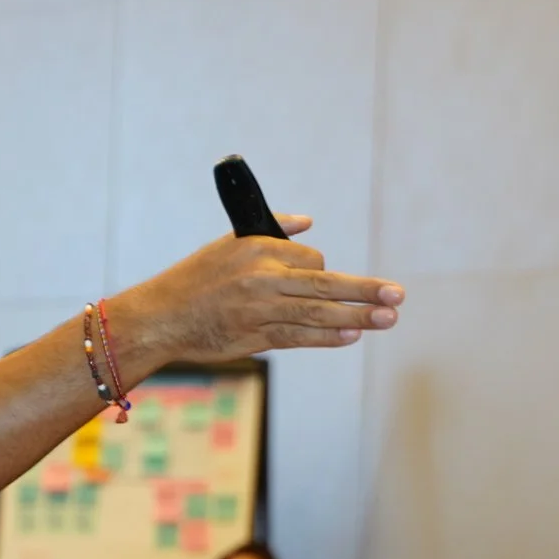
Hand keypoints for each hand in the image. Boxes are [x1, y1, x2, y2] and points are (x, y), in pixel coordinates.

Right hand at [126, 215, 402, 364]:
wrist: (160, 317)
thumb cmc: (195, 279)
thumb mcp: (229, 244)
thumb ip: (274, 231)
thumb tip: (309, 221)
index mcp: (258, 249)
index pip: (311, 259)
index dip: (324, 271)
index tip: (328, 281)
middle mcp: (262, 277)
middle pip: (325, 284)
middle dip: (365, 290)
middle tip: (398, 296)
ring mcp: (260, 310)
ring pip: (317, 314)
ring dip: (357, 317)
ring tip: (388, 319)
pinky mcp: (254, 337)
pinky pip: (299, 337)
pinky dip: (327, 336)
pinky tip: (352, 335)